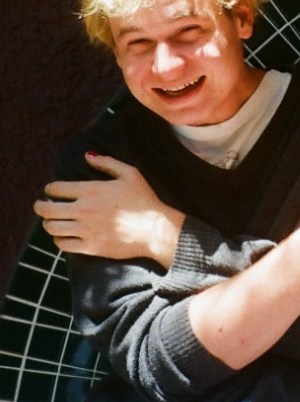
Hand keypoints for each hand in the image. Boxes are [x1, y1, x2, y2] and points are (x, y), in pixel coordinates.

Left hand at [33, 153, 183, 265]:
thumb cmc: (144, 199)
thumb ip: (107, 163)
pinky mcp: (90, 246)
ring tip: (53, 221)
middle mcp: (84, 210)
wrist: (155, 229)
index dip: (50, 189)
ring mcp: (85, 230)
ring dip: (49, 223)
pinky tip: (64, 235)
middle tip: (43, 205)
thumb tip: (87, 155)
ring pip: (51, 228)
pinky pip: (63, 244)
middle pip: (47, 209)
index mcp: (91, 191)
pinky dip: (59, 239)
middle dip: (41, 206)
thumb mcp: (131, 174)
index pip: (56, 189)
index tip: (52, 191)